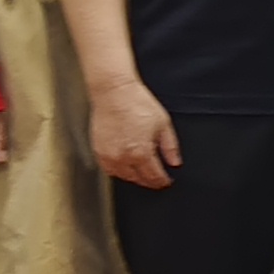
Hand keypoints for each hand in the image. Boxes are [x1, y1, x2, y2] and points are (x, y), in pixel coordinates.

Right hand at [88, 75, 181, 190]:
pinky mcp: (98, 151)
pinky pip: (109, 170)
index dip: (162, 181)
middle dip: (149, 181)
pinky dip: (118, 171)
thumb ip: (170, 147)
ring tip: (142, 172)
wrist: (114, 92)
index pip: (154, 177)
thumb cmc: (137, 103)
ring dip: (134, 177)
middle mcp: (123, 158)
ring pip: (123, 177)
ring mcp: (109, 156)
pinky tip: (125, 165)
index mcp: (141, 152)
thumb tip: (175, 162)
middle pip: (138, 179)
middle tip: (156, 179)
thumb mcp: (163, 123)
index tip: (166, 181)